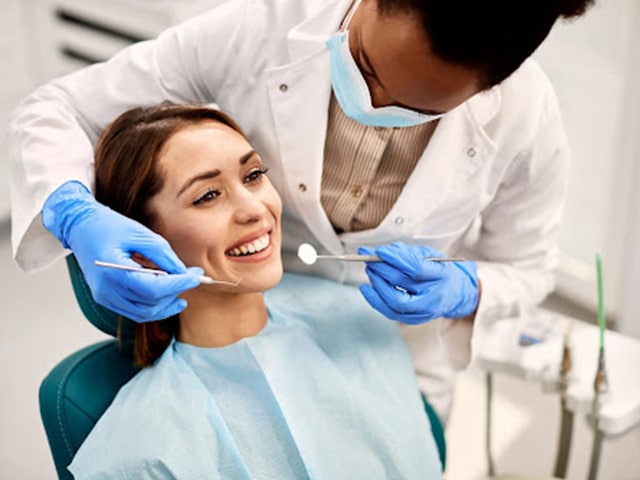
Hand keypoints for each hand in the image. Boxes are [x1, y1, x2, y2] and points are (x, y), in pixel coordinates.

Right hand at [42, 181, 201, 321]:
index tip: (196, 277)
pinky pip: (135, 311)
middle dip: (176, 292)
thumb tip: (183, 272)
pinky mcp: (106, 299)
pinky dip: (154, 306)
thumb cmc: (107, 226)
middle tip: (193, 277)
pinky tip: (168, 296)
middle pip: (150, 303)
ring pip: (144, 313)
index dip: (178, 285)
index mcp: (113, 271)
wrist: (80, 227)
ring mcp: (105, 297)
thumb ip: (163, 254)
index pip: (153, 288)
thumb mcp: (140, 233)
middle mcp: (107, 290)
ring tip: (182, 287)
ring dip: (167, 303)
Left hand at [358, 242, 478, 323]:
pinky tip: (366, 288)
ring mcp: (423, 312)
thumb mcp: (430, 256)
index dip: (395, 258)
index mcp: (441, 276)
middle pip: (401, 283)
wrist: (453, 294)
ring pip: (394, 300)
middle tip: (369, 257)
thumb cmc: (439, 271)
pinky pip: (389, 311)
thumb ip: (409, 253)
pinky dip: (375, 299)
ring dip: (377, 282)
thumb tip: (384, 252)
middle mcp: (433, 296)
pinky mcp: (412, 320)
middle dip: (381, 268)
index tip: (380, 250)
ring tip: (370, 269)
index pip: (416, 268)